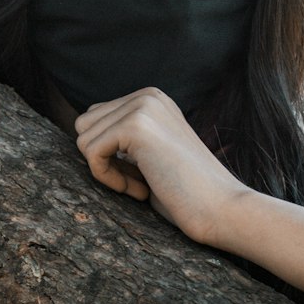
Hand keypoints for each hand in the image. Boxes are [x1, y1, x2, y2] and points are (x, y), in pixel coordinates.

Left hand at [73, 87, 247, 244]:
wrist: (221, 208)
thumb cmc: (187, 192)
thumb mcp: (150, 155)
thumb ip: (123, 141)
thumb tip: (81, 136)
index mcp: (152, 99)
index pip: (95, 119)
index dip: (109, 155)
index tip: (141, 177)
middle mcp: (147, 95)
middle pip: (84, 125)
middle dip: (102, 159)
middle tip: (139, 183)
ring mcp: (142, 107)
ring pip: (82, 138)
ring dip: (106, 171)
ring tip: (143, 186)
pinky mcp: (136, 126)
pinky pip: (90, 153)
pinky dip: (108, 178)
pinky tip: (141, 190)